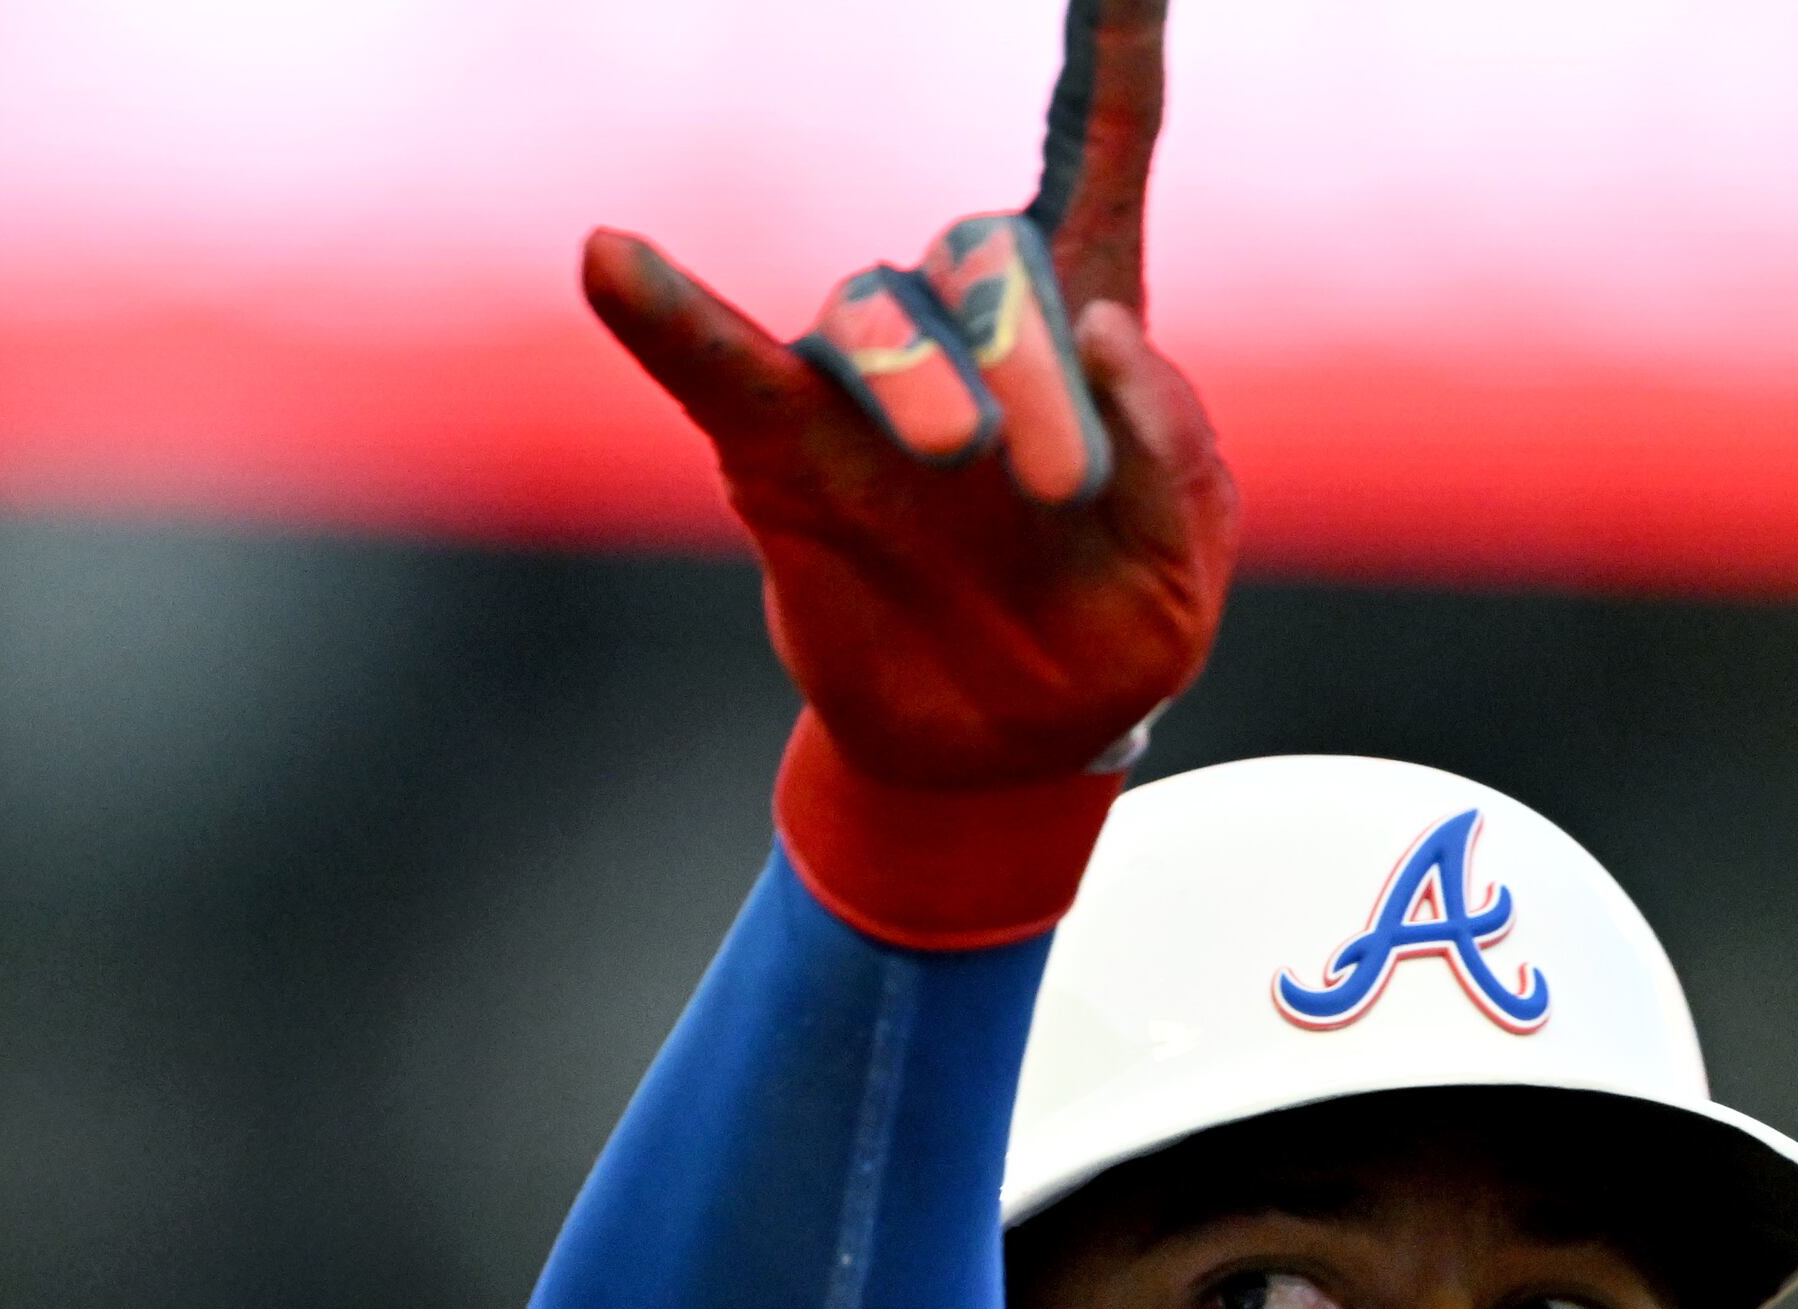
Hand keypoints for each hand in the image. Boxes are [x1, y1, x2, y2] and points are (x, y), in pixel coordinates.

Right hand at [581, 0, 1236, 794]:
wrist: (1011, 749)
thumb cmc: (1108, 638)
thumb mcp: (1186, 560)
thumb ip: (1174, 444)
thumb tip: (1101, 328)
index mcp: (1086, 320)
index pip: (1099, 141)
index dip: (1113, 42)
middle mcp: (967, 326)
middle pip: (982, 249)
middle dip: (1031, 357)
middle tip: (1060, 486)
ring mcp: (865, 382)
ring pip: (880, 312)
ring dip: (927, 380)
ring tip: (958, 472)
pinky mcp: (779, 447)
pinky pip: (713, 359)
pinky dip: (662, 313)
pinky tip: (611, 256)